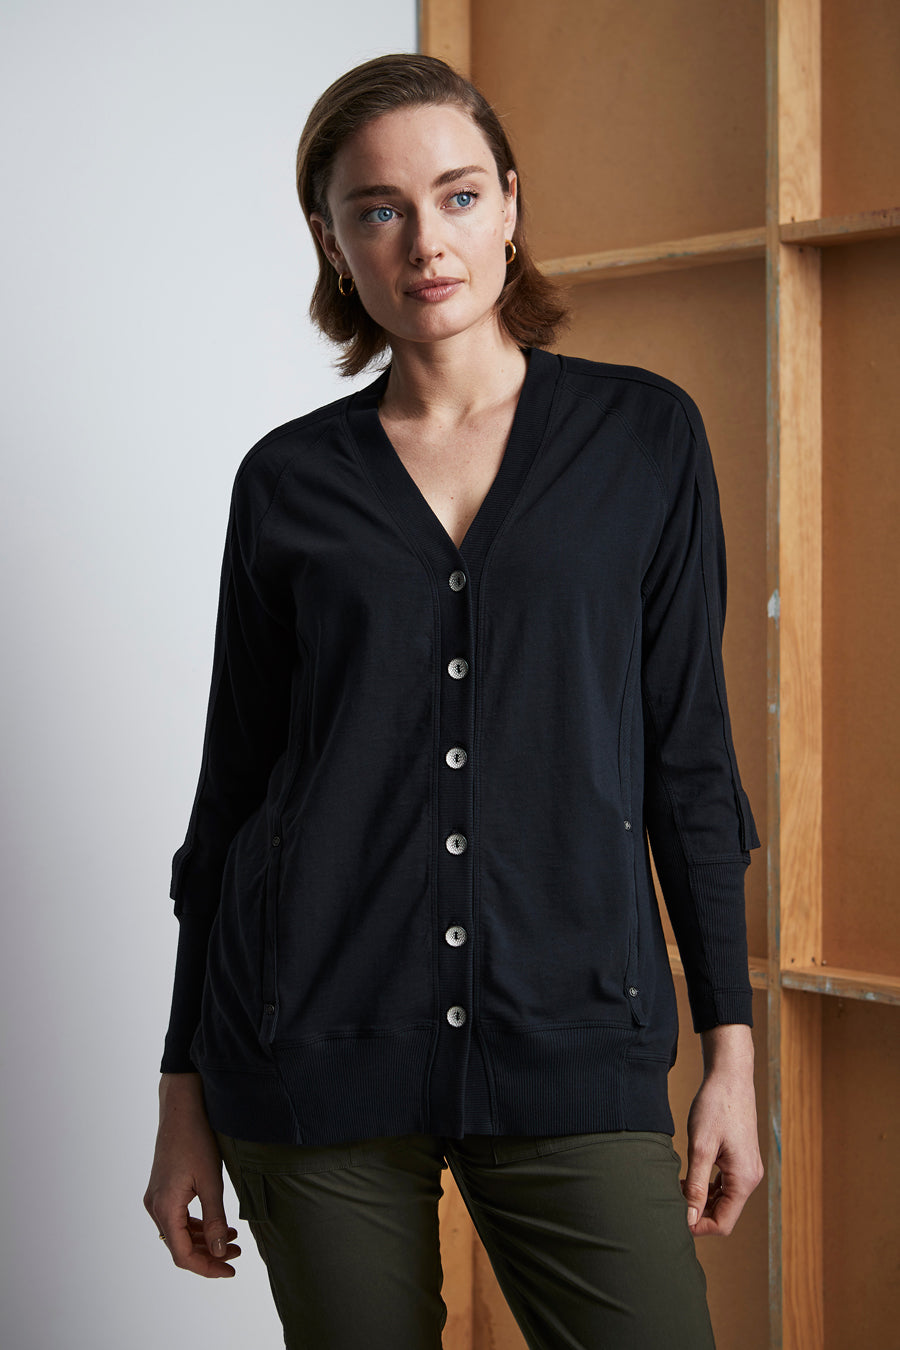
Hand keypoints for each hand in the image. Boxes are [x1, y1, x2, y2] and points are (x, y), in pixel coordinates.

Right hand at [143, 1073, 241, 1276]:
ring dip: (204, 1240)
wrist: (181, 1107)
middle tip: (237, 1255)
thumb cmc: (196, 1139)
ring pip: (179, 1233)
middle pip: (180, 1246)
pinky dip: (197, 1225)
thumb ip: (214, 1220)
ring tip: (233, 1239)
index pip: (182, 1254)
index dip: (206, 1267)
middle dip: (209, 1254)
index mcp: (164, 1207)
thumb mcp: (210, 1181)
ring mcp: (157, 1197)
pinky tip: (219, 1224)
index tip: (229, 1271)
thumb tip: (220, 1251)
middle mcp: (154, 1206)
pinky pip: (178, 1217)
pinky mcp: (163, 1188)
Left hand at [681, 1023, 763, 1236]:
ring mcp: (748, 1168)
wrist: (730, 1075)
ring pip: (725, 1200)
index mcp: (744, 1179)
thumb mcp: (700, 1147)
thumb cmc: (715, 1106)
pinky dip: (708, 1188)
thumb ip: (696, 1186)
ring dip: (702, 1201)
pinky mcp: (741, 1159)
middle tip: (671, 1202)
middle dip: (699, 1214)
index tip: (674, 1218)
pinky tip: (689, 1178)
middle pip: (724, 1214)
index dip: (698, 1227)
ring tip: (677, 1188)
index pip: (723, 1223)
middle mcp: (751, 1178)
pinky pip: (726, 1185)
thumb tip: (688, 1218)